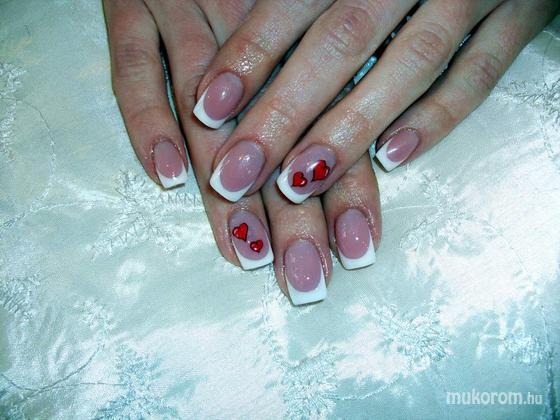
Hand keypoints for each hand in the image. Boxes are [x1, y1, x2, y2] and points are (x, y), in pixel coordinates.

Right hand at [103, 0, 381, 304]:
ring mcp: (188, 15)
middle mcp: (252, 34)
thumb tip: (340, 161)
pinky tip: (168, 178)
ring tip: (248, 252)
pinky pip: (134, 68)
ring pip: (211, 115)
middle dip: (296, 214)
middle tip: (306, 279)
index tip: (357, 252)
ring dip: (229, 190)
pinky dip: (148, 121)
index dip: (347, 192)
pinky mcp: (132, 6)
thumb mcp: (300, 26)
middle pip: (277, 135)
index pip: (330, 125)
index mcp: (303, 37)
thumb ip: (324, 85)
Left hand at [194, 0, 557, 203]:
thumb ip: (307, 3)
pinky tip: (390, 160)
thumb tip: (239, 61)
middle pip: (341, 44)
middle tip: (233, 176)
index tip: (207, 108)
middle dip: (283, 115)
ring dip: (350, 131)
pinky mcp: (520, 17)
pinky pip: (478, 75)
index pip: (296, 2)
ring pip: (409, 67)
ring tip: (296, 185)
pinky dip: (436, 119)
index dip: (250, 54)